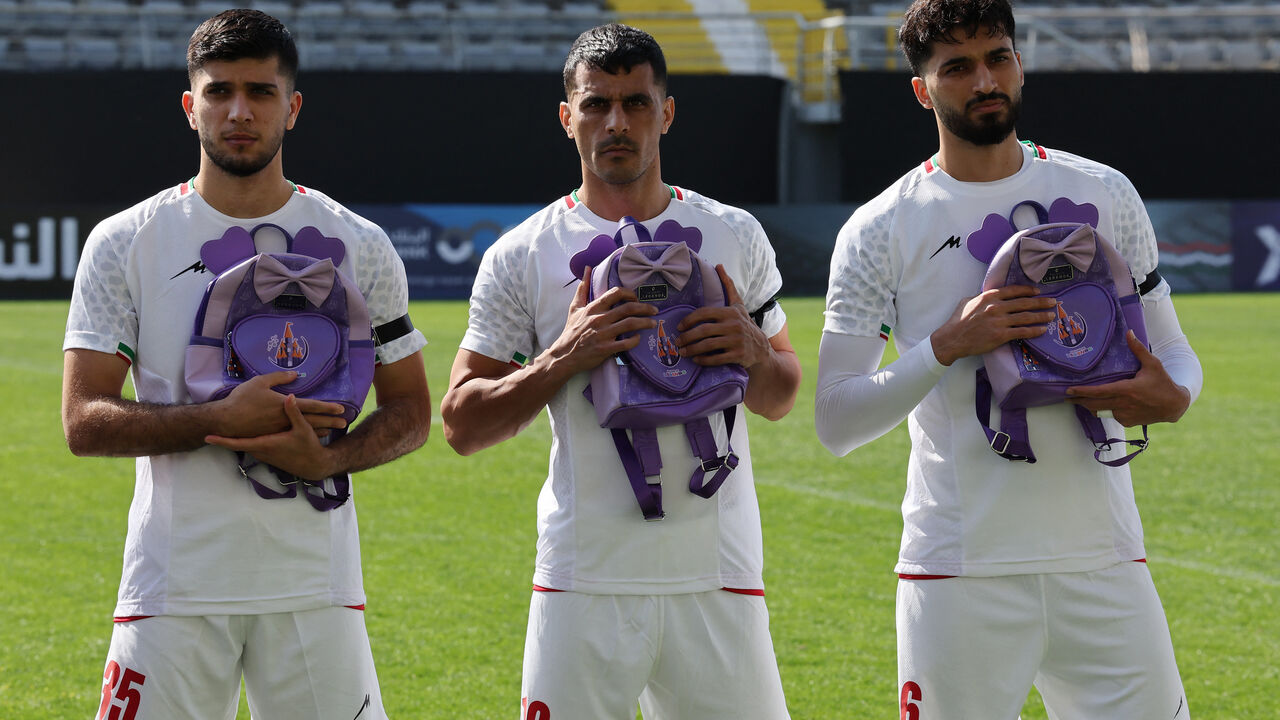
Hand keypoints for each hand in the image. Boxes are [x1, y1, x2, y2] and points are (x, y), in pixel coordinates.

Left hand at [206, 394, 336, 481]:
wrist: (313, 465)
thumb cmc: (308, 447)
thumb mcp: (302, 429)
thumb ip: (294, 412)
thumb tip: (289, 396)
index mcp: (265, 444)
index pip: (238, 443)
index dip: (222, 440)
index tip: (208, 437)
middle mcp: (261, 451)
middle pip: (238, 444)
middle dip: (225, 438)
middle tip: (211, 429)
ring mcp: (263, 455)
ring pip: (244, 445)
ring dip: (234, 439)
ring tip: (223, 429)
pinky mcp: (267, 456)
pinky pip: (251, 447)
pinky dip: (245, 440)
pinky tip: (245, 432)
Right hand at [218, 370, 346, 437]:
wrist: (226, 421)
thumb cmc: (242, 399)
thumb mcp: (260, 382)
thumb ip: (279, 377)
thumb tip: (295, 375)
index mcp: (284, 405)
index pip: (311, 406)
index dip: (327, 407)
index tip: (341, 408)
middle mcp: (285, 419)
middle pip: (313, 420)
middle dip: (330, 421)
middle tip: (344, 422)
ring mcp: (280, 429)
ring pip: (305, 429)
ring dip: (321, 429)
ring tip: (334, 429)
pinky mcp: (273, 436)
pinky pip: (295, 435)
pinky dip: (306, 434)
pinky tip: (313, 435)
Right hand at [544, 266, 657, 374]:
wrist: (564, 355)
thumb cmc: (571, 331)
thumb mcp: (575, 307)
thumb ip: (583, 288)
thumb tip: (587, 269)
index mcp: (593, 308)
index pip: (615, 293)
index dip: (630, 294)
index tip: (636, 298)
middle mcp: (599, 319)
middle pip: (628, 308)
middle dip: (645, 308)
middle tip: (654, 310)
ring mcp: (603, 334)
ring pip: (630, 324)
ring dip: (645, 322)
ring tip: (652, 323)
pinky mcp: (605, 349)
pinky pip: (626, 343)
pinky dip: (635, 340)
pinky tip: (638, 338)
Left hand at [675, 265, 771, 367]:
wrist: (762, 349)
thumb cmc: (745, 324)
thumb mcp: (738, 305)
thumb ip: (728, 286)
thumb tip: (719, 265)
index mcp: (730, 312)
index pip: (704, 313)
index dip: (689, 320)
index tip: (679, 327)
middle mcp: (734, 325)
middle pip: (703, 331)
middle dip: (687, 337)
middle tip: (677, 342)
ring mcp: (736, 341)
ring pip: (708, 345)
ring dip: (692, 350)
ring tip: (683, 352)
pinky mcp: (738, 355)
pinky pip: (716, 359)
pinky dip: (704, 360)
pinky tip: (696, 360)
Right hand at [930, 286, 1058, 365]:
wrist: (952, 339)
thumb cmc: (958, 320)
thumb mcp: (968, 302)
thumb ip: (982, 298)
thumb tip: (991, 296)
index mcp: (989, 297)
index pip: (1014, 291)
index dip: (1028, 291)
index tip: (1038, 292)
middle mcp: (997, 307)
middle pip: (1025, 303)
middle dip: (1041, 302)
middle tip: (1053, 302)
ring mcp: (1000, 322)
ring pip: (1026, 317)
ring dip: (1041, 316)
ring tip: (1051, 316)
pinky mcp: (1001, 335)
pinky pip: (1022, 332)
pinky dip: (1034, 331)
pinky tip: (1042, 330)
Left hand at [1066, 331, 1191, 425]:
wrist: (1174, 406)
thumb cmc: (1163, 383)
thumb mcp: (1153, 364)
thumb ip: (1138, 349)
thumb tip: (1130, 332)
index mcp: (1127, 390)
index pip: (1099, 392)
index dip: (1082, 392)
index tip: (1069, 390)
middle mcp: (1123, 404)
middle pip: (1094, 404)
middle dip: (1079, 401)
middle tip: (1067, 396)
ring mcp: (1125, 415)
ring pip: (1101, 412)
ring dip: (1090, 407)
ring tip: (1079, 400)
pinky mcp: (1128, 422)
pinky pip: (1111, 416)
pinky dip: (1106, 411)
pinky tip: (1102, 405)